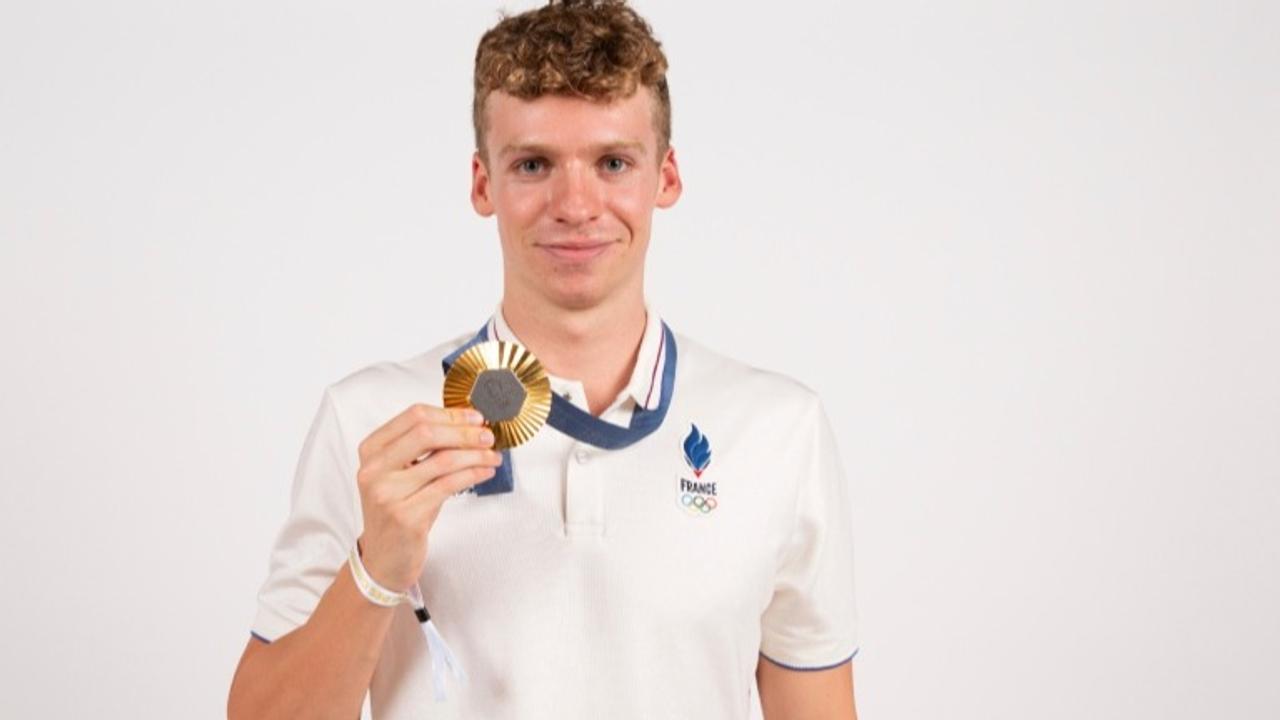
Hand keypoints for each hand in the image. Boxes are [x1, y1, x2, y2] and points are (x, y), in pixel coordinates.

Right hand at [353, 403, 500, 590]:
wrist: (383, 557)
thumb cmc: (398, 510)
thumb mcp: (402, 473)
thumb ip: (424, 449)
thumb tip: (467, 425)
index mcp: (371, 450)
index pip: (413, 416)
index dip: (449, 414)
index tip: (474, 417)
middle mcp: (374, 469)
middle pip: (426, 433)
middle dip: (464, 432)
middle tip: (488, 435)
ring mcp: (387, 493)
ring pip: (442, 460)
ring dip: (475, 455)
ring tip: (492, 456)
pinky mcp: (406, 516)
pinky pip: (449, 486)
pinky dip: (473, 475)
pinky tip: (484, 472)